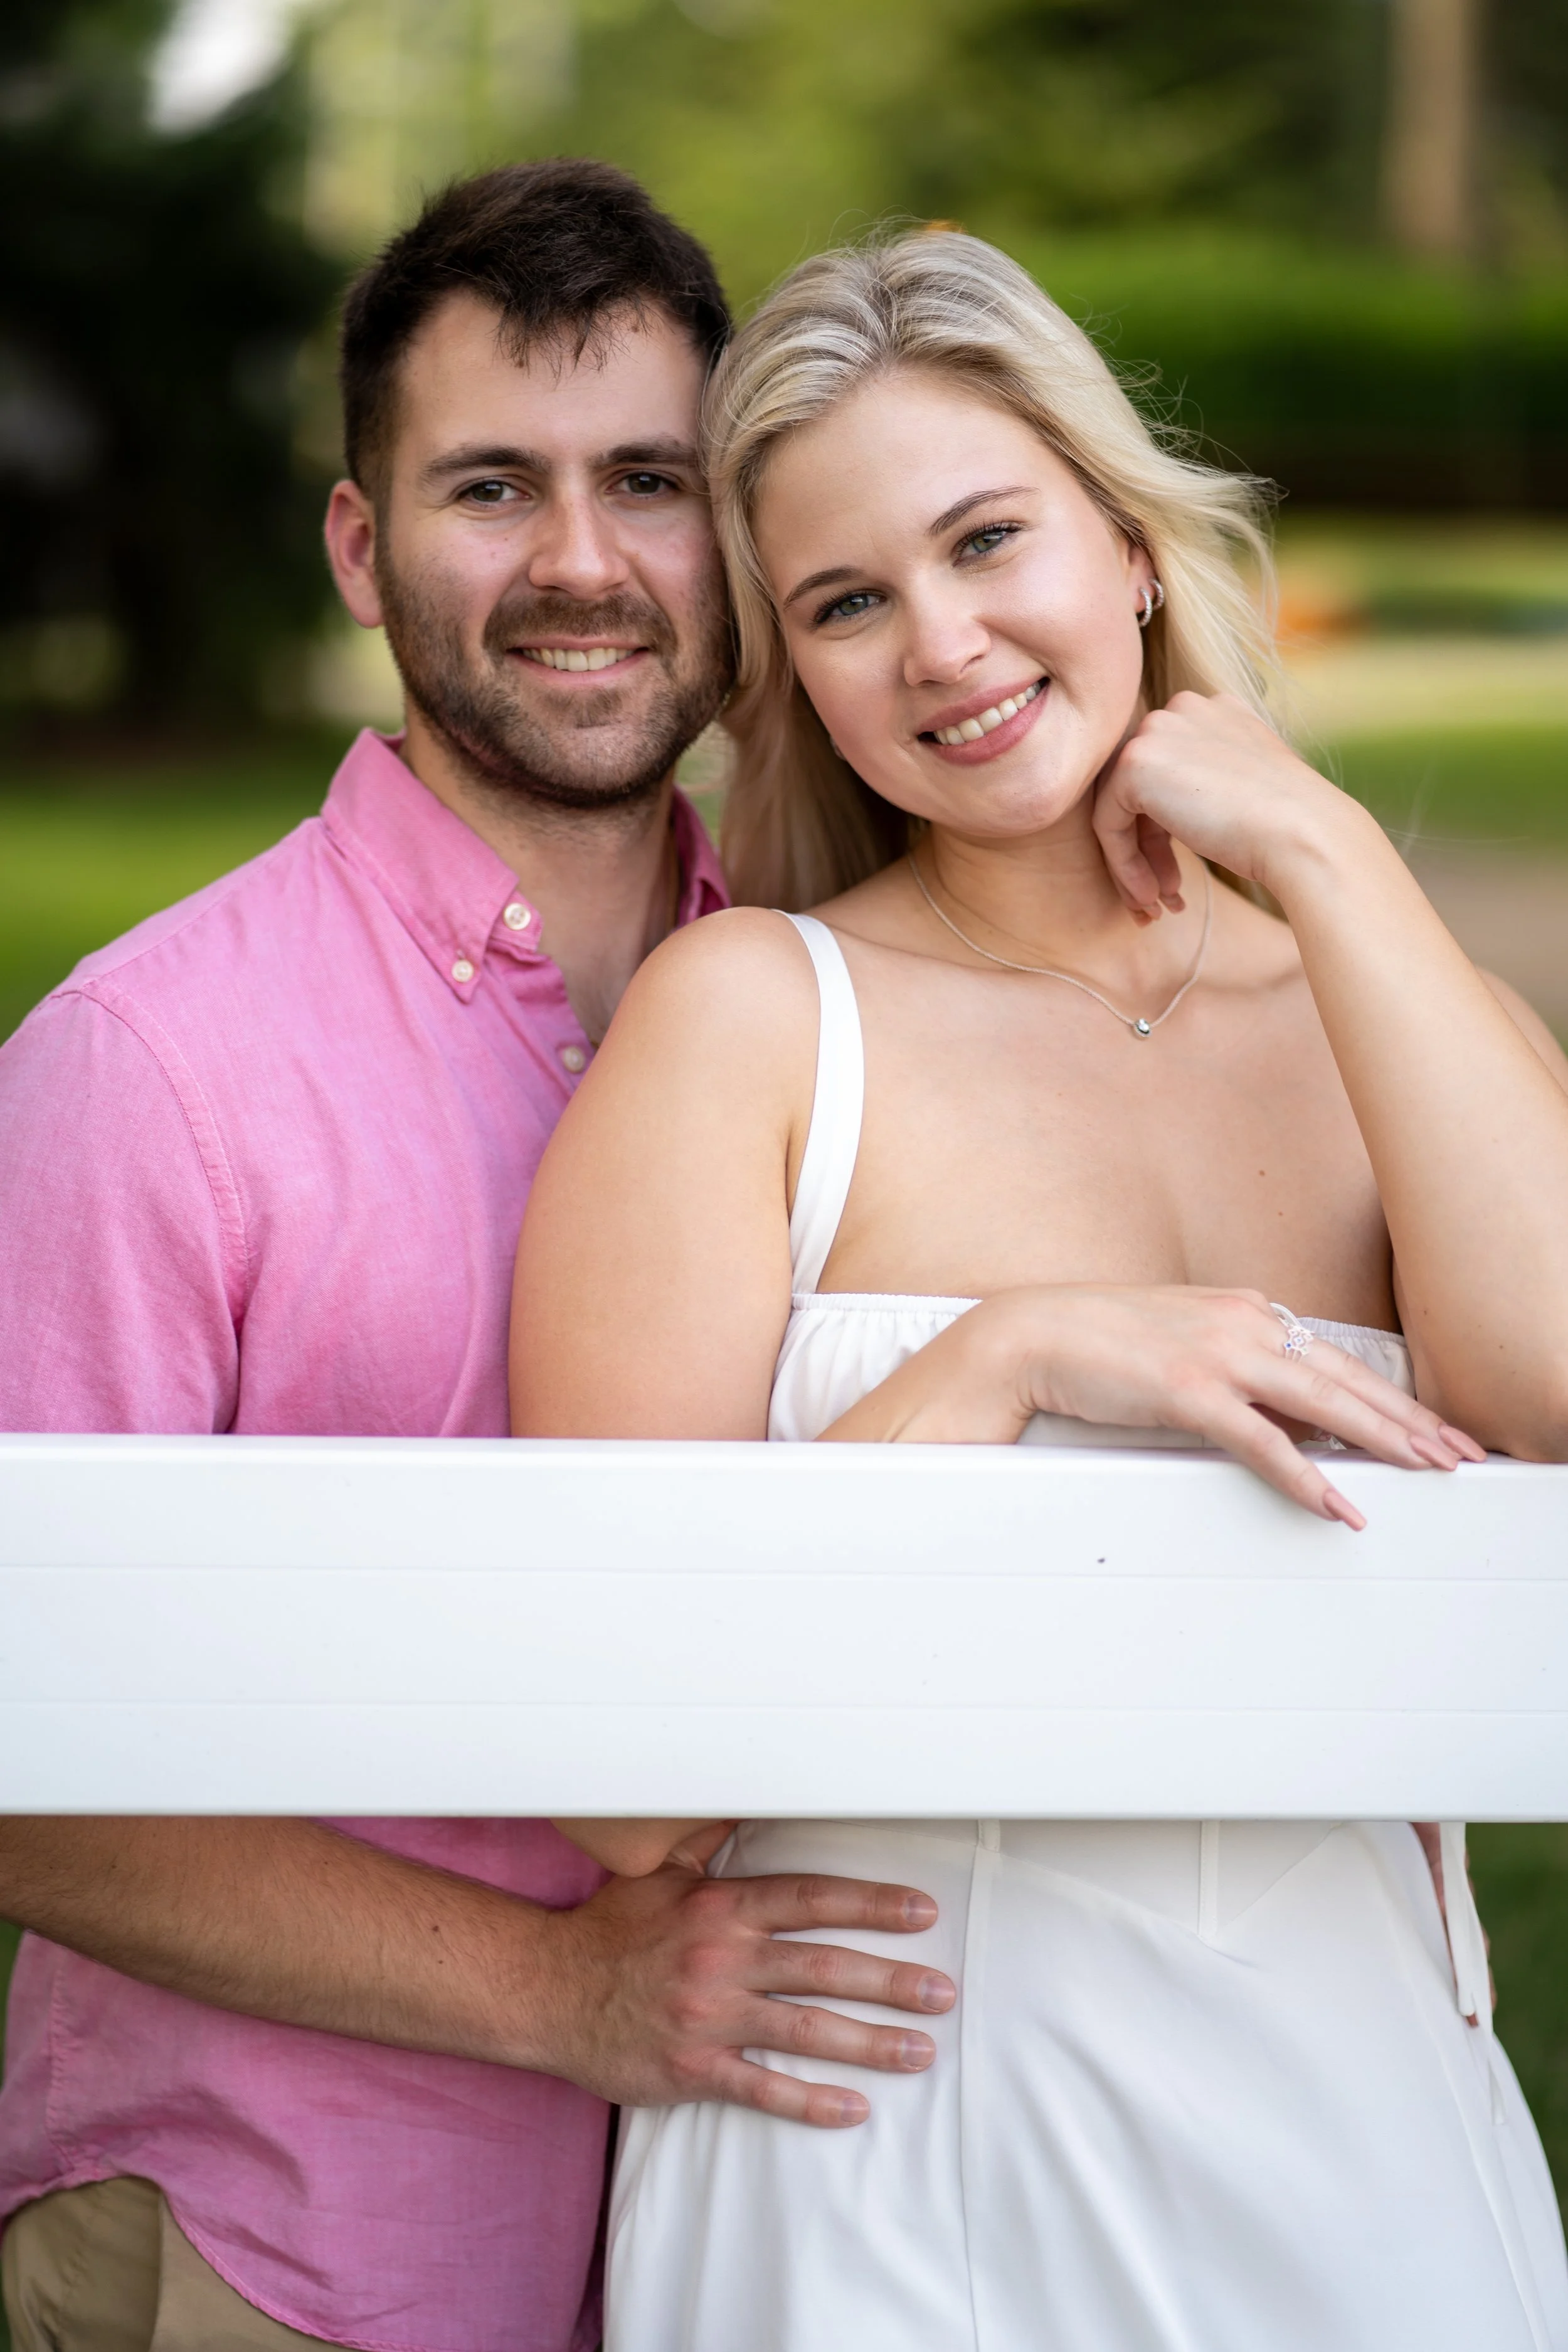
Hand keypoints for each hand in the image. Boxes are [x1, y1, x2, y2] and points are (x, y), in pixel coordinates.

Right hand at [527, 1832, 955, 2125]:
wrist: (547, 1991)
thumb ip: (713, 1844)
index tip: (922, 1913)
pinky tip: (854, 2108)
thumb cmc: (610, 1931)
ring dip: (870, 2042)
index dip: (871, 1903)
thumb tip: (751, 1801)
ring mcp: (709, 2016)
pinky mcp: (693, 2068)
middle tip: (942, 1993)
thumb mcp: (661, 1873)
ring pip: (805, 2030)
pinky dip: (811, 2101)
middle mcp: (722, 1958)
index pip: (812, 1899)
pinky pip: (762, 2087)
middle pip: (824, 1966)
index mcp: (721, 1908)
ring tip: (920, 2051)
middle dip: (891, 1981)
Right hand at [832, 1284, 1483, 1525]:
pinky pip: (1263, 1441)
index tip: (1431, 1424)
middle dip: (1410, 1419)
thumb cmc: (1097, 1342)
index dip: (1390, 1394)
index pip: (1336, 1357)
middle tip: (1458, 1453)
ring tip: (1427, 1472)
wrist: (1030, 1333)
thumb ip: (1236, 1367)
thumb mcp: (1181, 1343)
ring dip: (1383, 1441)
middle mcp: (1243, 1322)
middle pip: (1346, 1377)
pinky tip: (1337, 1500)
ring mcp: (1217, 1354)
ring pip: (1323, 1402)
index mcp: (1245, 1309)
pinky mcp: (1188, 1391)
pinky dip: (1306, 1474)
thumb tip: (1283, 1414)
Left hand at [1092, 691, 1363, 917]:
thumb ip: (1203, 785)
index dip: (1165, 829)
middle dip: (1148, 850)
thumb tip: (1160, 814)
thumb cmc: (1286, 826)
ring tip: (1153, 907)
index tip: (1178, 877)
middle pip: (1139, 789)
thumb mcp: (1243, 791)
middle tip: (1163, 897)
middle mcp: (1182, 708)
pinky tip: (1148, 897)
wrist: (1304, 835)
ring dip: (1134, 864)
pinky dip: (1124, 865)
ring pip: (1119, 808)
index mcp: (1215, 709)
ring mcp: (1156, 730)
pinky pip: (1108, 823)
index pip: (1168, 771)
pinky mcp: (1134, 763)